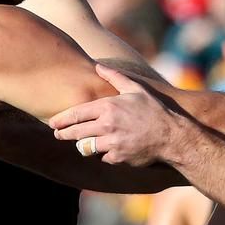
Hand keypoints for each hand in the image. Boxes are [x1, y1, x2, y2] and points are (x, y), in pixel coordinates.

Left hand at [50, 65, 185, 165]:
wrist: (171, 136)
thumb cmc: (154, 110)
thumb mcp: (136, 89)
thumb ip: (114, 77)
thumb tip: (97, 66)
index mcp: (108, 107)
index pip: (76, 114)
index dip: (61, 120)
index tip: (52, 123)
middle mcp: (107, 125)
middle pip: (75, 132)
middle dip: (64, 134)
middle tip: (57, 135)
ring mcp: (111, 143)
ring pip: (86, 147)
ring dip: (83, 145)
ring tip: (82, 143)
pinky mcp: (118, 158)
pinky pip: (102, 157)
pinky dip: (103, 155)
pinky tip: (107, 150)